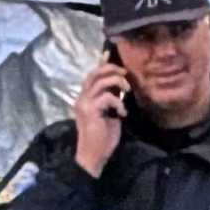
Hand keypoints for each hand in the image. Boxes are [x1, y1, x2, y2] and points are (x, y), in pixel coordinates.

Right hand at [72, 61, 129, 178]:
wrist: (93, 155)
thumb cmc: (102, 137)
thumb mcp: (109, 114)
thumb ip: (111, 99)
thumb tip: (121, 86)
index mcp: (85, 98)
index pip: (92, 75)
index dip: (101, 63)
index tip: (109, 53)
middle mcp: (81, 98)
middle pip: (94, 73)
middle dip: (112, 69)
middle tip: (125, 74)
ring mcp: (84, 103)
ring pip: (100, 81)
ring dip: (117, 83)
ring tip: (127, 92)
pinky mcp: (90, 111)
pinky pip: (107, 97)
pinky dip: (118, 102)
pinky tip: (123, 113)